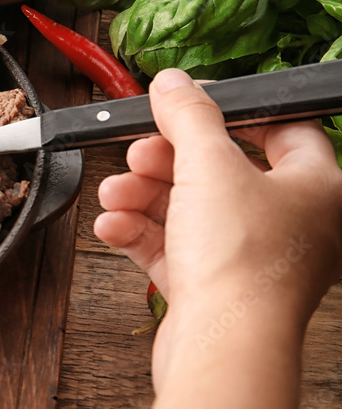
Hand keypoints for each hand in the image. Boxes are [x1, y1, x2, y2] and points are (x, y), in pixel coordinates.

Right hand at [94, 68, 341, 406]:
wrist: (223, 345)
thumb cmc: (243, 264)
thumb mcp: (209, 164)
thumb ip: (189, 115)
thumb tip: (174, 82)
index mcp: (315, 187)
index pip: (280, 128)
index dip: (230, 110)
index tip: (187, 102)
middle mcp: (289, 222)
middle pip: (220, 169)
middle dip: (165, 159)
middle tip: (140, 151)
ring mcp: (249, 256)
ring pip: (189, 207)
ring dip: (142, 194)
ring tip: (116, 193)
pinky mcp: (213, 285)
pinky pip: (172, 245)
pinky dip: (138, 230)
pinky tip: (113, 224)